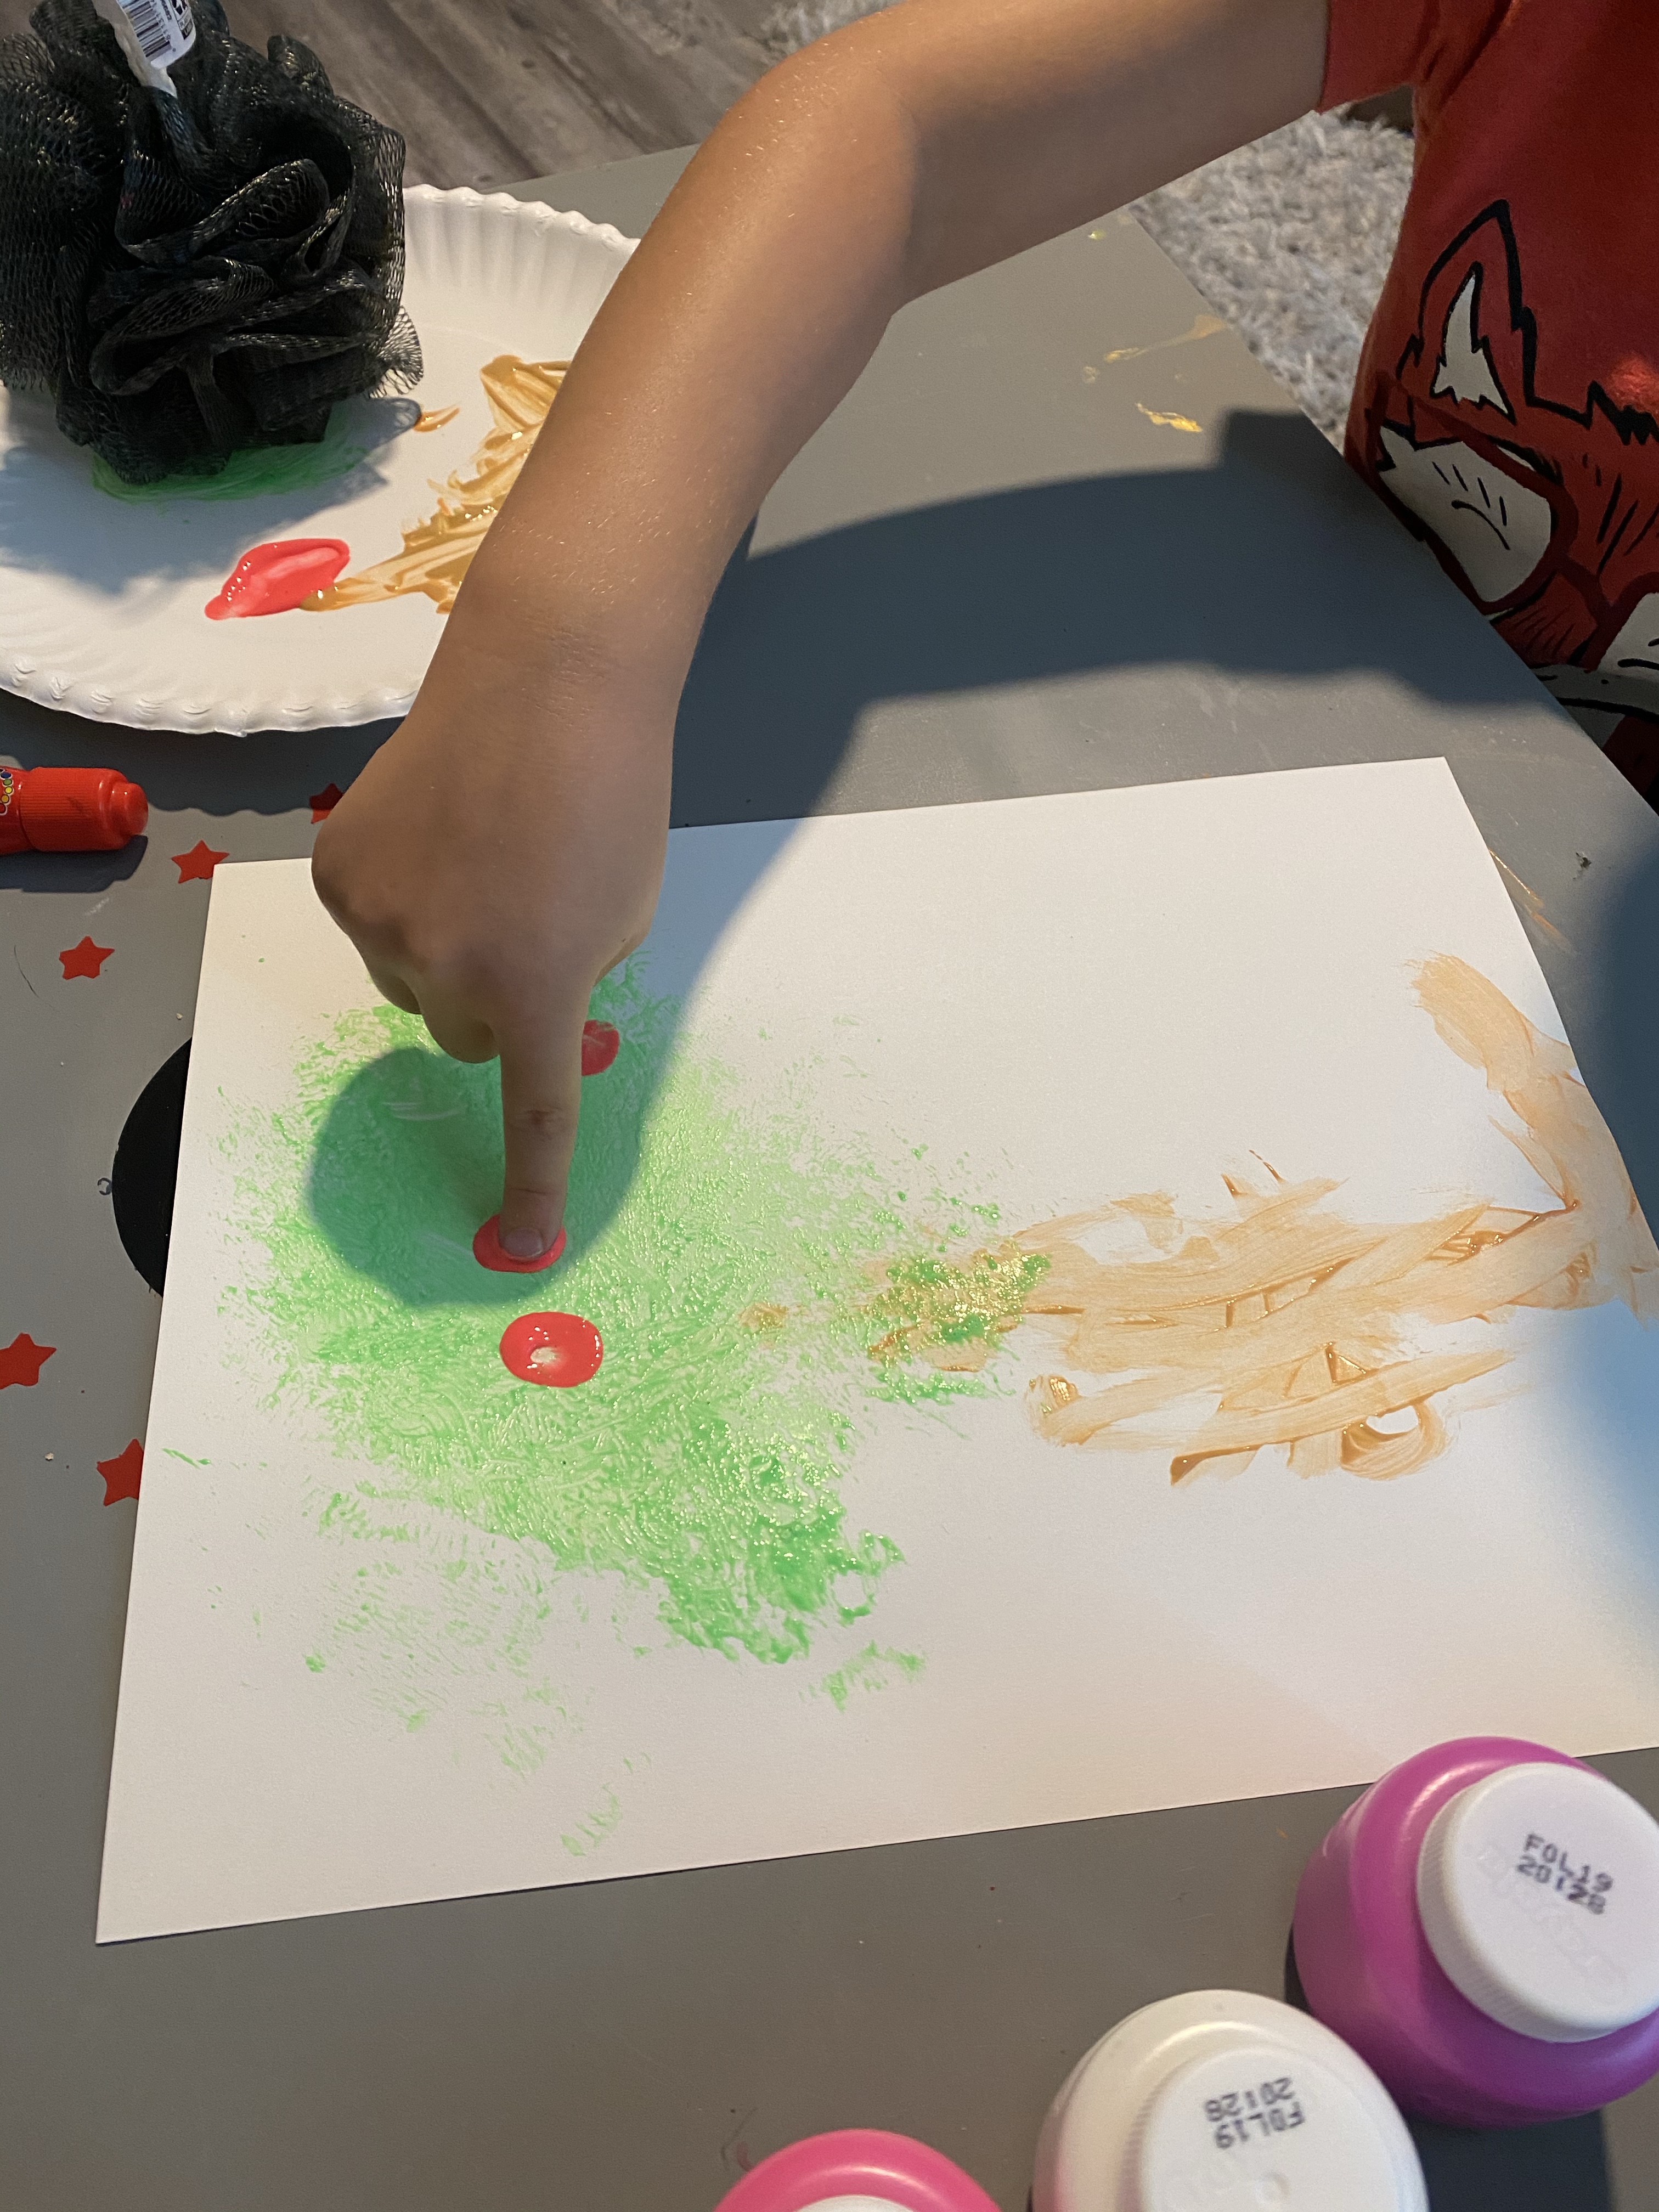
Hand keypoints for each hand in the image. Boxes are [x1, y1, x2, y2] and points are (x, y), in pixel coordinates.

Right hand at [311, 616, 673, 1257]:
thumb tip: (524, 1027)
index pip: (534, 1116)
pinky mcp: (335, 874)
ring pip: (410, 983)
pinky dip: (400, 902)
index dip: (532, 1188)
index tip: (519, 1247)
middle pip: (464, 1038)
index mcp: (536, 988)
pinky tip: (437, 834)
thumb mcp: (622, 914)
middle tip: (526, 919)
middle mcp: (445, 969)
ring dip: (442, 953)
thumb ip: (573, 984)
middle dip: (495, 1003)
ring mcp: (378, 922)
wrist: (546, 677)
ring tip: (483, 860)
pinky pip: (370, 927)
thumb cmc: (613, 796)